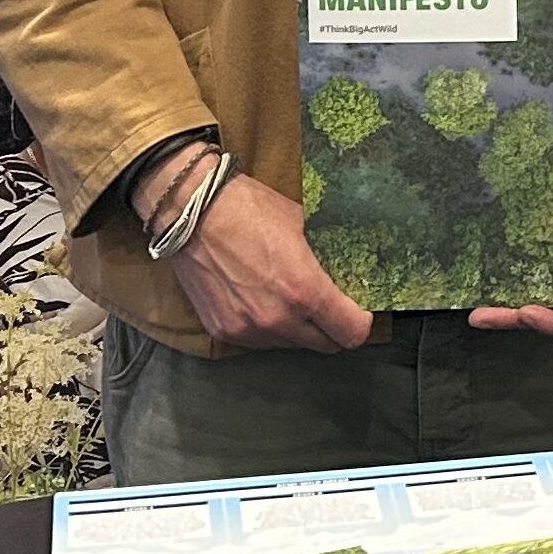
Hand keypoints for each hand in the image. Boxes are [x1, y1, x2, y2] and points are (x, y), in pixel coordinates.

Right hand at [153, 167, 373, 351]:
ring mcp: (248, 330)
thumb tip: (347, 269)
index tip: (359, 310)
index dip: (361, 322)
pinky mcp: (222, 332)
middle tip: (329, 305)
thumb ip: (325, 257)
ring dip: (298, 328)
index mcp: (304, 291)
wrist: (191, 210)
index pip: (351, 334)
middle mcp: (278, 319)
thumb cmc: (250, 209)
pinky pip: (259, 341)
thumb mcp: (303, 225)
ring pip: (291, 344)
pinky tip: (261, 299)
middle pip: (326, 345)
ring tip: (289, 298)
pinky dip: (268, 328)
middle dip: (332, 327)